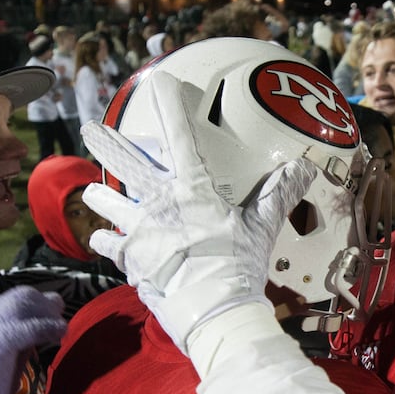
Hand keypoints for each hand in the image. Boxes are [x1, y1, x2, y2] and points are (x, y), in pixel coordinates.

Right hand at [0, 286, 65, 393]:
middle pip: (21, 294)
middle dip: (46, 305)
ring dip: (47, 313)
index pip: (15, 297)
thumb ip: (19, 340)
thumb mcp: (2, 355)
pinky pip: (25, 326)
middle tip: (60, 323)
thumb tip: (44, 330)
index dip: (39, 304)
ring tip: (60, 330)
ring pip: (22, 302)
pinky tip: (58, 335)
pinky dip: (46, 328)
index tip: (55, 318)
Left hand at [79, 89, 315, 350]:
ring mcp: (139, 231)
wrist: (212, 311)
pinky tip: (102, 237)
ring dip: (100, 196)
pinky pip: (108, 244)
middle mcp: (159, 203)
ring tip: (94, 191)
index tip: (160, 82)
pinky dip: (105, 240)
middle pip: (126, 164)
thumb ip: (278, 194)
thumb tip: (305, 167)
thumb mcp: (262, 228)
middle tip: (89, 128)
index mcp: (193, 189)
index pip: (181, 137)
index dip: (170, 106)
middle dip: (106, 143)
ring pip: (108, 202)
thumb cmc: (238, 267)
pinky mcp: (129, 259)